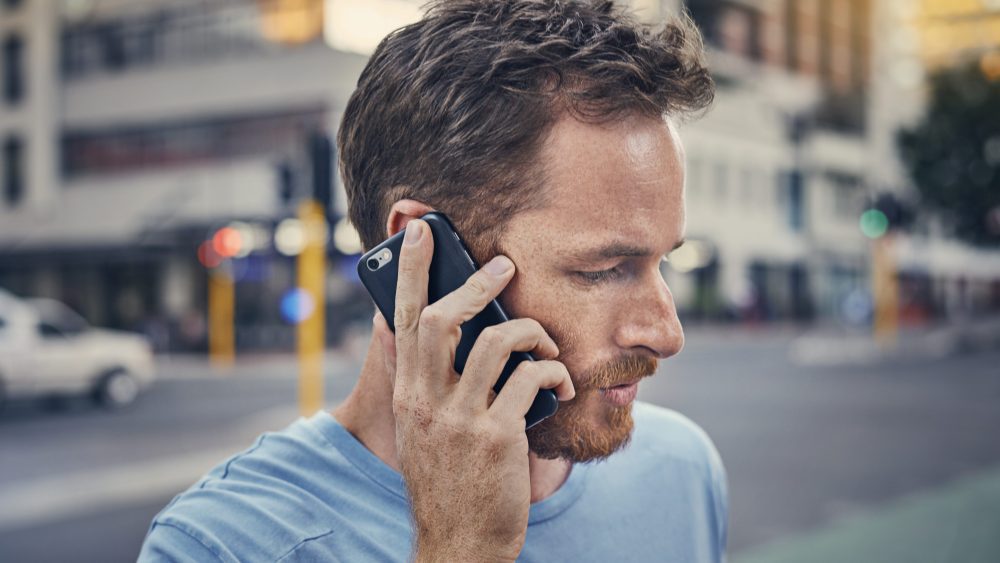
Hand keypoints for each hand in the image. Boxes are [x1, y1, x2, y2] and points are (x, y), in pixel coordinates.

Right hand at [372, 219, 574, 561]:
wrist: (458, 545)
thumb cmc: (449, 483)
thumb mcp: (424, 432)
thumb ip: (432, 386)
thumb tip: (456, 338)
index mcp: (409, 395)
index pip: (403, 318)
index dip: (412, 269)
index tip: (420, 231)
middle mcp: (428, 401)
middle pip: (443, 318)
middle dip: (476, 282)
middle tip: (504, 266)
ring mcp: (461, 418)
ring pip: (496, 342)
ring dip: (531, 331)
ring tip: (546, 341)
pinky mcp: (497, 436)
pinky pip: (531, 379)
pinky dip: (552, 371)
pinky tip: (560, 381)